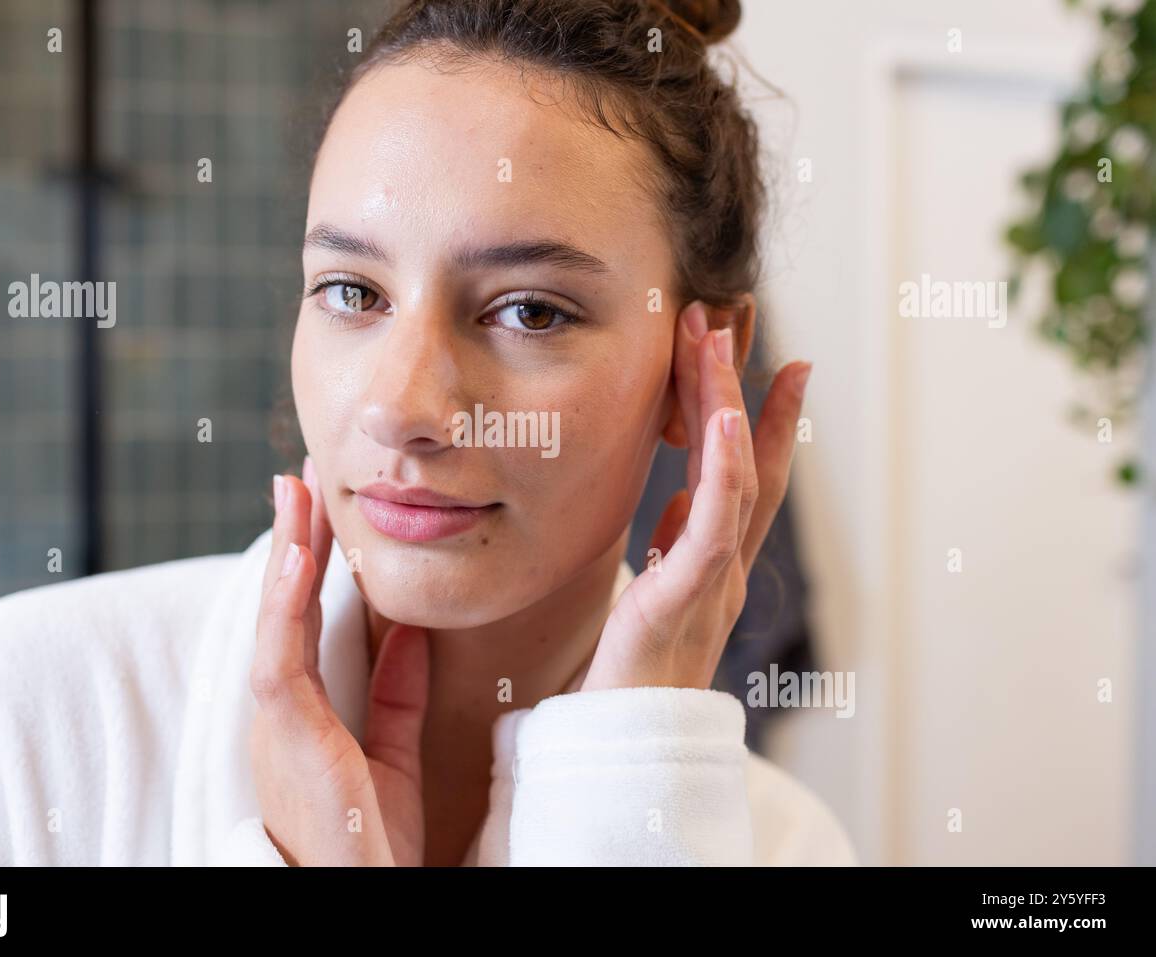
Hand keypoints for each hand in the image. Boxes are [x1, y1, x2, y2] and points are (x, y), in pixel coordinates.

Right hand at [249, 458, 430, 864]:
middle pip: (284, 604)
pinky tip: (294, 557)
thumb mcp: (390, 753)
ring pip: (276, 617)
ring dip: (284, 552)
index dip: (311, 560)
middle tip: (301, 474)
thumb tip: (410, 632)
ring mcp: (277, 720)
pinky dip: (284, 604)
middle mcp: (281, 708)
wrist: (360, 895)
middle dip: (293, 537)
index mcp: (304, 710)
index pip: (305, 617)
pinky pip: (280, 657)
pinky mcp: (286, 734)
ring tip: (295, 491)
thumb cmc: (367, 840)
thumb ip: (397, 693)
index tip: (322, 507)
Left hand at [580, 300, 810, 691]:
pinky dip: (725, 470)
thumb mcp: (651, 597)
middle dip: (745, 385)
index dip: (762, 416)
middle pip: (747, 461)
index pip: (743, 476)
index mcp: (711, 563)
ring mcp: (712, 581)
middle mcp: (723, 566)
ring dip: (727, 404)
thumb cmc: (628, 677)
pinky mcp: (684, 599)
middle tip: (738, 316)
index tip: (773, 359)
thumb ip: (673, 553)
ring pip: (734, 479)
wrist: (618, 748)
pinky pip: (713, 526)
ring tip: (717, 338)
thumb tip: (677, 508)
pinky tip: (724, 419)